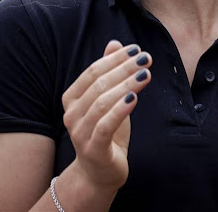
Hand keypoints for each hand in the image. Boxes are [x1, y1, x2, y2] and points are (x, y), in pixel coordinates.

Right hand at [61, 40, 152, 190]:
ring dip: (126, 85)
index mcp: (71, 98)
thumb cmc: (105, 133)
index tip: (137, 49)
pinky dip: (120, 110)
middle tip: (145, 59)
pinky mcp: (93, 149)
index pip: (92, 72)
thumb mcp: (109, 100)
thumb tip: (114, 43)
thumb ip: (109, 73)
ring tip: (146, 74)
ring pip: (102, 103)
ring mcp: (80, 132)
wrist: (99, 173)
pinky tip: (135, 98)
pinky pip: (106, 125)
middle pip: (99, 85)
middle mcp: (71, 114)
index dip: (115, 59)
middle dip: (124, 69)